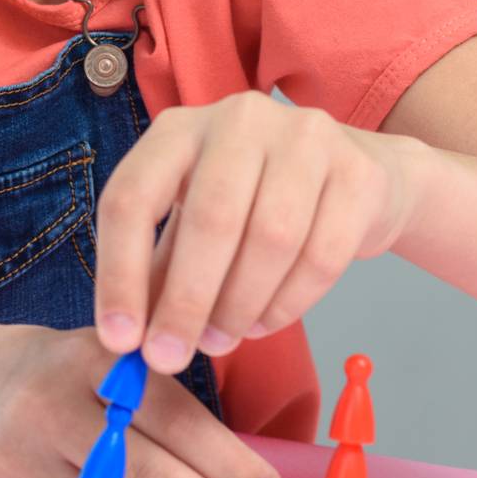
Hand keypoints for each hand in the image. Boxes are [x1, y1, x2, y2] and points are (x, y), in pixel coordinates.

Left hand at [93, 92, 423, 373]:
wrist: (351, 177)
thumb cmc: (252, 203)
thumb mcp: (190, 225)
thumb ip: (156, 275)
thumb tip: (125, 342)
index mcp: (180, 128)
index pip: (133, 196)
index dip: (119, 273)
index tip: (119, 339)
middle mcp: (240, 120)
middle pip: (210, 218)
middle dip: (185, 302)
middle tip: (170, 358)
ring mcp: (305, 138)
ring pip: (270, 239)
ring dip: (239, 307)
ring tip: (221, 340)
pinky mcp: (357, 173)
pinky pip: (321, 255)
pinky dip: (288, 303)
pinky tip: (264, 322)